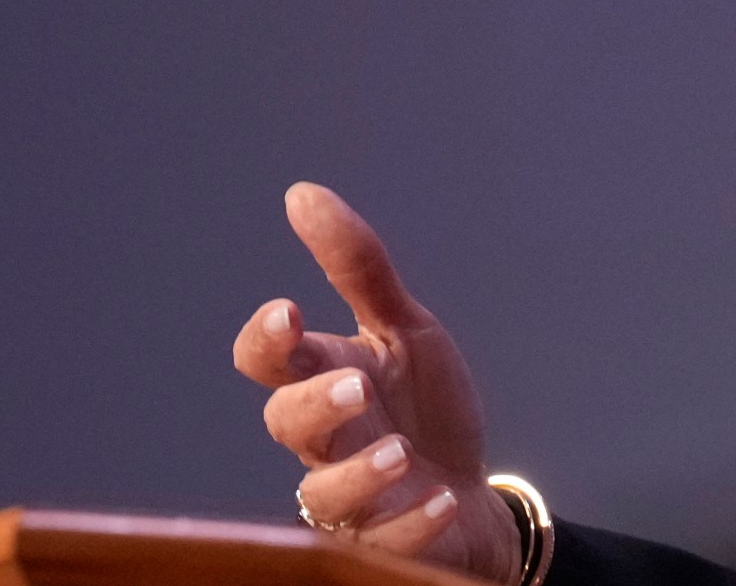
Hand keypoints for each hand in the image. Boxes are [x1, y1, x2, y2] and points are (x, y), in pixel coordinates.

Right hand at [231, 183, 523, 583]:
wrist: (470, 495)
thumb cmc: (421, 407)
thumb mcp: (404, 329)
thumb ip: (358, 268)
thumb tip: (302, 194)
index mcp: (325, 377)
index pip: (265, 359)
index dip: (265, 339)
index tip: (289, 313)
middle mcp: (327, 438)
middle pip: (285, 422)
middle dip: (312, 403)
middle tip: (355, 385)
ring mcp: (354, 494)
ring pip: (323, 494)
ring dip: (357, 473)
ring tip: (397, 451)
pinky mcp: (390, 540)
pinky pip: (387, 540)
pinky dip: (411, 522)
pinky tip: (439, 499)